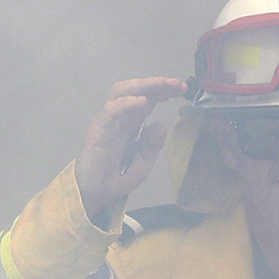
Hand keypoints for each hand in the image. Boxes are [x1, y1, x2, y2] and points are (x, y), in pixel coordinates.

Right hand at [77, 76, 186, 226]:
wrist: (96, 194)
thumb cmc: (116, 177)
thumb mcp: (143, 163)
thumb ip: (152, 146)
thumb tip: (161, 125)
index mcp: (132, 122)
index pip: (148, 98)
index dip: (164, 90)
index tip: (182, 89)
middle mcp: (120, 117)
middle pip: (136, 89)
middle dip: (157, 83)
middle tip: (177, 84)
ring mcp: (108, 121)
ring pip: (121, 92)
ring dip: (143, 86)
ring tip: (161, 85)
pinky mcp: (99, 130)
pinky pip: (111, 110)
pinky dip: (127, 103)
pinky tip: (143, 102)